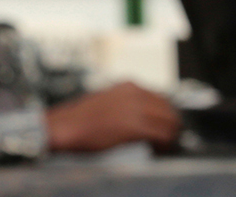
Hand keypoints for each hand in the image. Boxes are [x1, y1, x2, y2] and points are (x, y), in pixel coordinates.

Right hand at [45, 81, 180, 152]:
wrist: (65, 125)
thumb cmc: (81, 118)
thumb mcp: (108, 99)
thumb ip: (126, 103)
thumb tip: (142, 115)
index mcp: (129, 85)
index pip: (160, 97)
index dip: (165, 113)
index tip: (164, 124)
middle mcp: (135, 93)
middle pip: (167, 108)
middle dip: (170, 124)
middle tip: (168, 137)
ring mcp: (135, 109)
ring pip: (168, 121)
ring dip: (169, 134)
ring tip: (162, 145)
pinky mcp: (134, 127)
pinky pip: (160, 134)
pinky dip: (163, 143)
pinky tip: (156, 149)